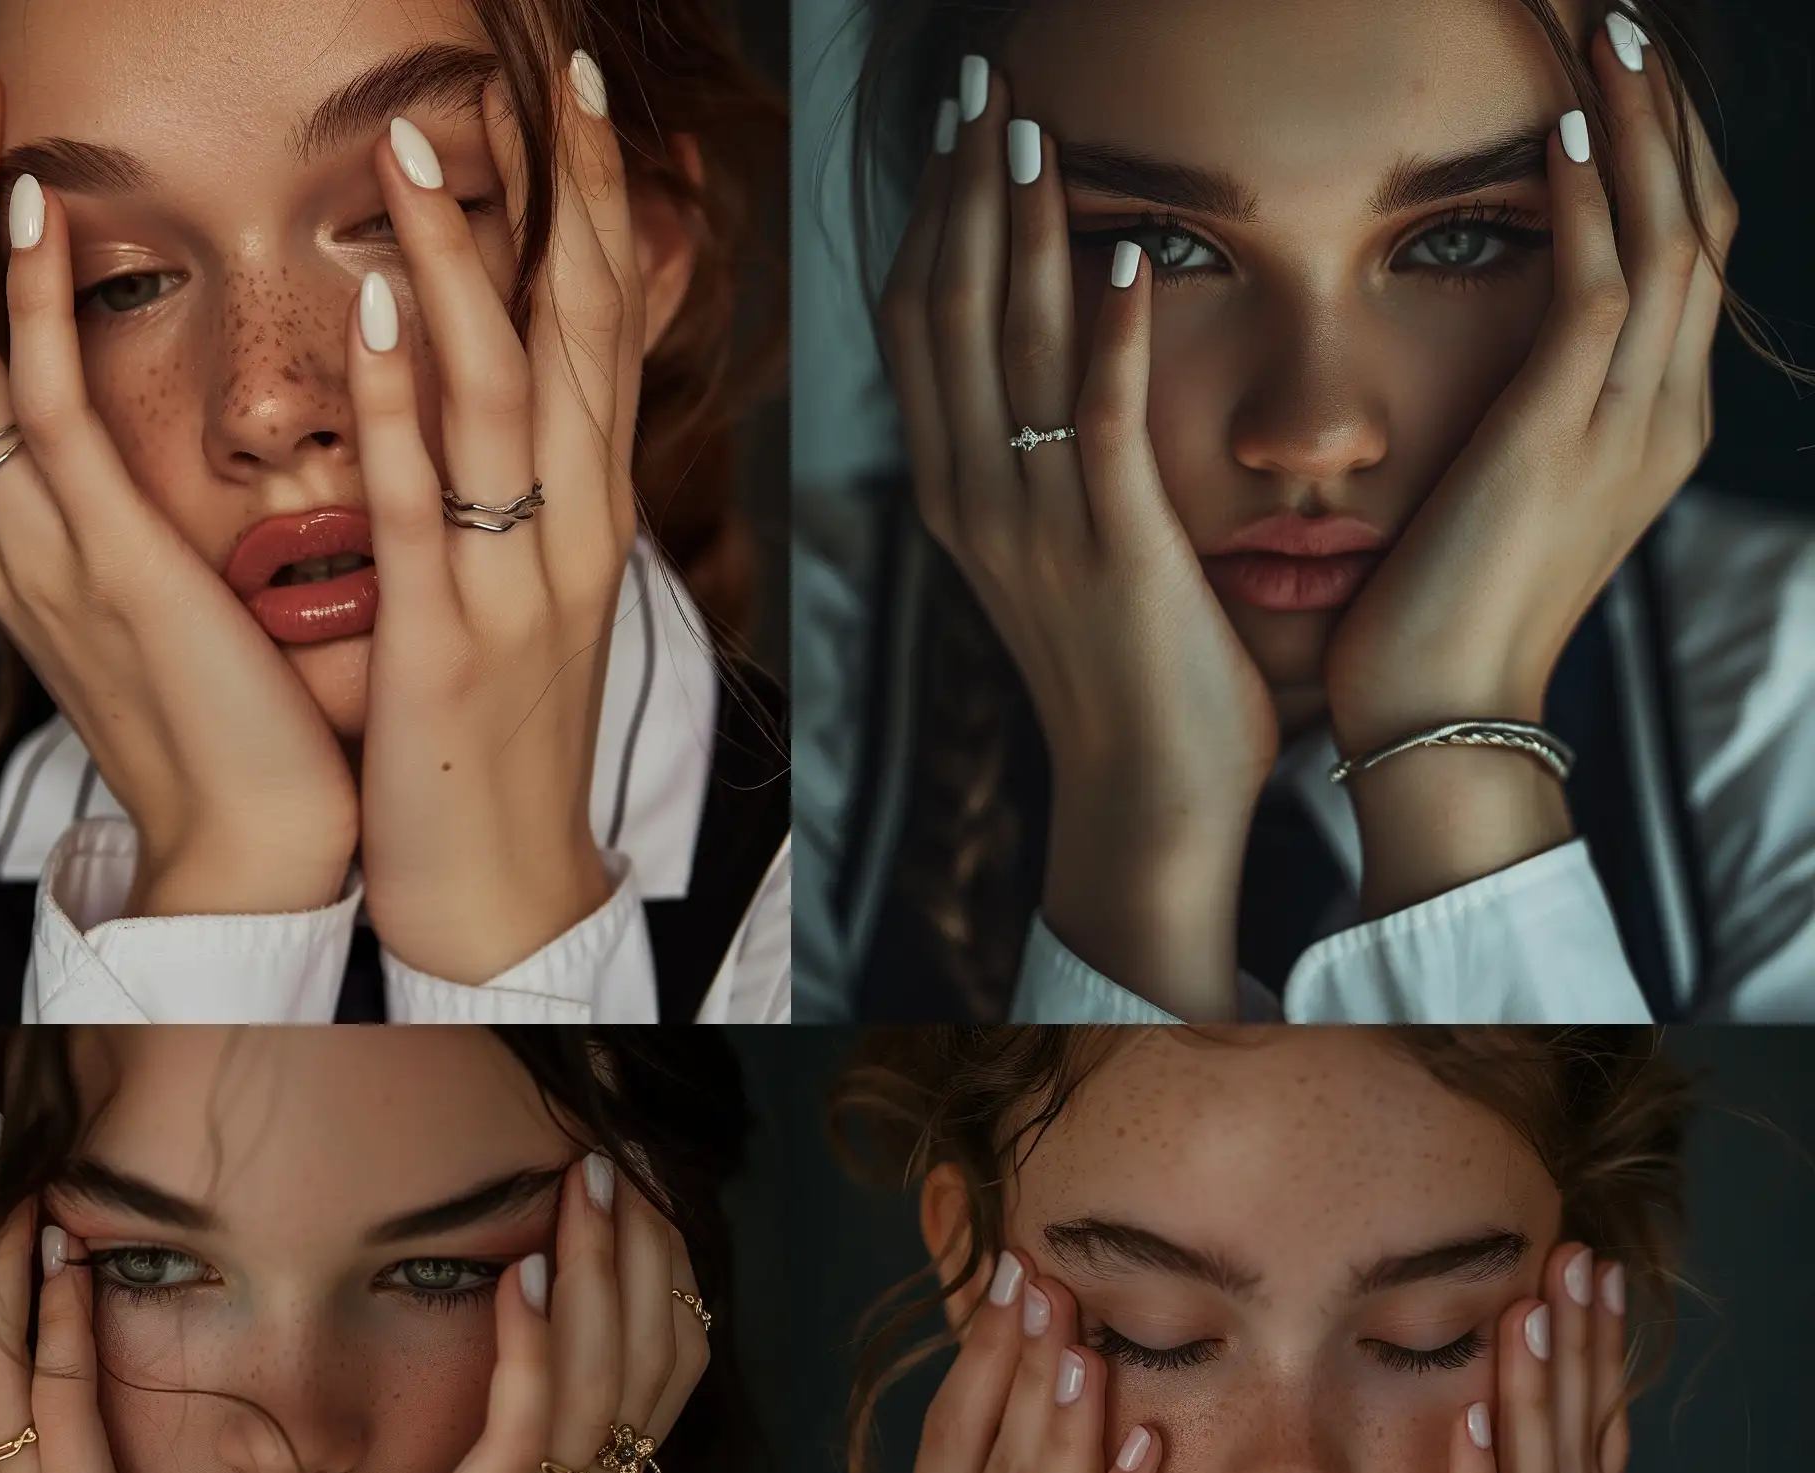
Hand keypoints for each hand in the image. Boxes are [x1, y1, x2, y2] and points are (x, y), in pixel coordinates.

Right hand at [0, 44, 358, 918]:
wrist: (260, 849)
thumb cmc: (244, 730)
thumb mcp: (178, 595)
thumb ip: (150, 512)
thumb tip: (179, 437)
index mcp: (25, 536)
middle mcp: (4, 530)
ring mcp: (39, 546)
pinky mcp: (105, 564)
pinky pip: (41, 410)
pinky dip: (28, 301)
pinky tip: (37, 208)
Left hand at [258, 1152, 710, 1472]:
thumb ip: (506, 1459)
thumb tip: (511, 1361)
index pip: (666, 1368)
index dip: (668, 1276)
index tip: (643, 1191)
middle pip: (657, 1357)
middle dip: (648, 1249)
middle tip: (623, 1159)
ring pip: (607, 1375)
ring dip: (603, 1268)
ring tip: (588, 1183)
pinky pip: (526, 1427)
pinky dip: (539, 1344)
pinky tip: (528, 1274)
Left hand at [352, 61, 638, 984]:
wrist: (509, 888)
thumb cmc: (508, 744)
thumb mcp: (537, 598)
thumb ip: (534, 492)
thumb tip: (519, 394)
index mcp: (594, 518)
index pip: (610, 333)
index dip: (603, 209)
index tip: (582, 98)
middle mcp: (576, 533)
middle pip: (585, 335)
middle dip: (570, 196)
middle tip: (554, 72)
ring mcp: (520, 585)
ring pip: (507, 395)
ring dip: (466, 260)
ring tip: (422, 139)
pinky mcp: (451, 641)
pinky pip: (426, 499)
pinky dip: (403, 395)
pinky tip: (376, 299)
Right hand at [878, 66, 1276, 1018]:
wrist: (1142, 800)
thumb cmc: (1120, 678)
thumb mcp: (1058, 558)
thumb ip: (1048, 465)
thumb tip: (1065, 374)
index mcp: (960, 495)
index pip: (920, 328)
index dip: (933, 217)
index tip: (959, 129)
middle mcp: (976, 499)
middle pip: (945, 312)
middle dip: (962, 186)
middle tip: (983, 81)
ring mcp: (1035, 525)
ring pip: (1004, 348)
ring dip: (1019, 228)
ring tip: (1036, 126)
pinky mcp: (1113, 550)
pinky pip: (1101, 424)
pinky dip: (1112, 336)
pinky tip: (1130, 253)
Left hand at [1324, 19, 1735, 914]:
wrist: (1433, 722)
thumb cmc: (1434, 624)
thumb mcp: (1491, 504)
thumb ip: (1511, 427)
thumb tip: (1474, 371)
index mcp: (1643, 429)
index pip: (1675, 256)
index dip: (1657, 156)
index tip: (1612, 75)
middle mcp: (1659, 414)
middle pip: (1698, 220)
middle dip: (1667, 111)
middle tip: (1622, 16)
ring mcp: (1626, 425)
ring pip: (1669, 231)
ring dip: (1639, 120)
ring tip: (1604, 26)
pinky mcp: (1564, 436)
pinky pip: (1599, 286)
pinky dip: (1592, 199)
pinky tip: (1564, 125)